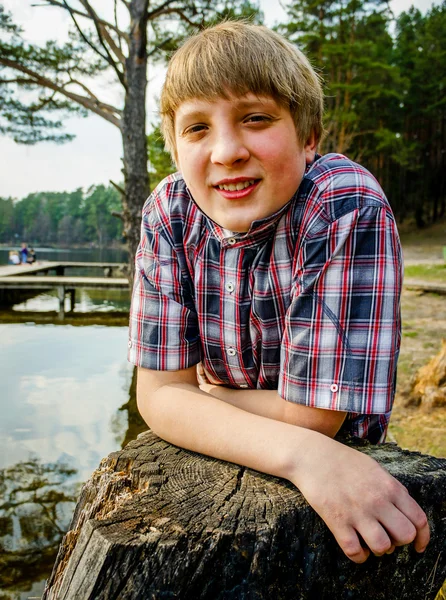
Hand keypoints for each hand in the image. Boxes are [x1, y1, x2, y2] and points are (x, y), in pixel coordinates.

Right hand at [291, 433, 429, 562]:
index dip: (422, 538)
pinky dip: (359, 555)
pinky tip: (355, 546)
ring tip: (369, 540)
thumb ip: (392, 488)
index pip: (419, 519)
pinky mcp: (337, 521)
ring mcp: (357, 511)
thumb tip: (405, 509)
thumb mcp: (375, 468)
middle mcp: (377, 500)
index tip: (418, 546)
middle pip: (405, 536)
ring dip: (378, 549)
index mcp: (390, 487)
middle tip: (387, 535)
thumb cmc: (343, 461)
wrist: (311, 455)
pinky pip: (355, 552)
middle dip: (399, 541)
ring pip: (383, 547)